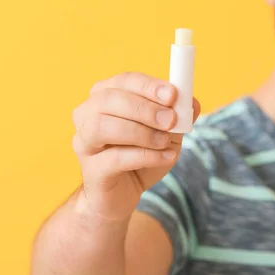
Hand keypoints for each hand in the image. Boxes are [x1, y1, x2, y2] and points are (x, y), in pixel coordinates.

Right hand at [71, 72, 199, 221]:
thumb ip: (180, 114)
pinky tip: (164, 157)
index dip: (149, 86)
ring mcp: (84, 142)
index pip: (124, 80)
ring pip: (102, 126)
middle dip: (144, 108)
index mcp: (105, 96)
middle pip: (109, 99)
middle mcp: (88, 114)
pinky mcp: (90, 170)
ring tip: (164, 141)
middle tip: (171, 121)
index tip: (173, 95)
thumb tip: (191, 101)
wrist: (124, 194)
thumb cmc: (142, 155)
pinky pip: (114, 158)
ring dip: (140, 132)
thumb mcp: (168, 131)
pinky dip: (144, 156)